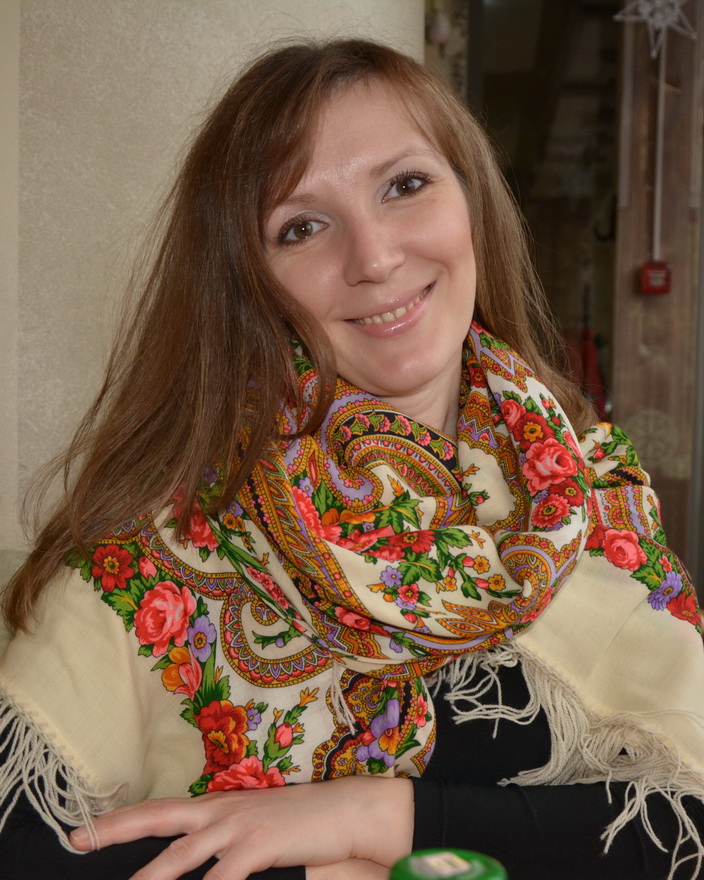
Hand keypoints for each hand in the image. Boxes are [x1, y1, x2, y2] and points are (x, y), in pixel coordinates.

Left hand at [69, 776, 412, 879]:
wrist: (349, 808)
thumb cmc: (305, 819)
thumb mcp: (259, 825)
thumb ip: (228, 839)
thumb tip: (204, 856)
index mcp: (220, 804)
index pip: (163, 809)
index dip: (125, 817)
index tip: (90, 826)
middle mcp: (222, 809)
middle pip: (157, 818)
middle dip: (115, 829)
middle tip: (77, 838)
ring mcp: (238, 826)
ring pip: (178, 855)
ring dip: (149, 877)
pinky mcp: (257, 846)